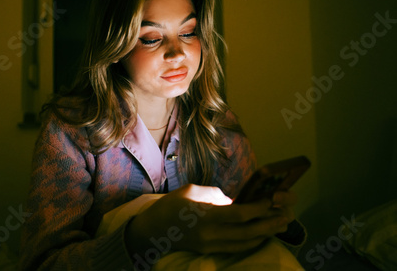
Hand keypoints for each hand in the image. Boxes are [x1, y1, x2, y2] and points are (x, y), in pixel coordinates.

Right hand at [124, 184, 296, 256]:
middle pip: (248, 232)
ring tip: (281, 225)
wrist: (154, 229)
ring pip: (245, 243)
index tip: (272, 200)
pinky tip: (262, 234)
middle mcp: (211, 234)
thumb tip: (234, 201)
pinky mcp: (210, 251)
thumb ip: (216, 195)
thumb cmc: (172, 204)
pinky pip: (236, 248)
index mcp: (206, 215)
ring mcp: (211, 245)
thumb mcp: (192, 190)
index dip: (259, 208)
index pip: (240, 214)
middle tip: (286, 215)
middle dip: (270, 224)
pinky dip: (252, 241)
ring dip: (265, 234)